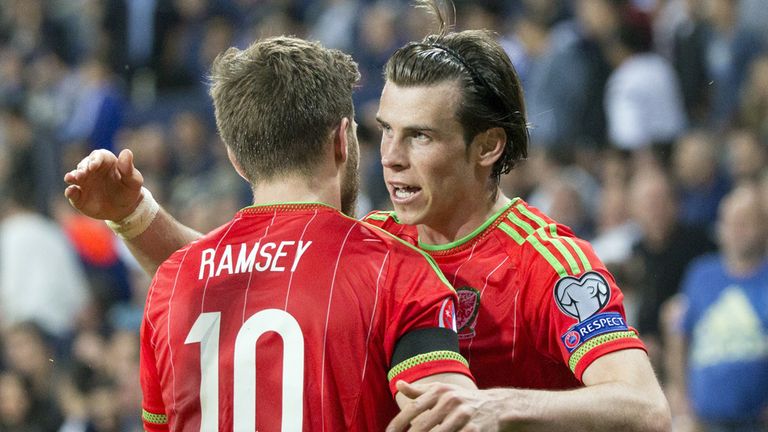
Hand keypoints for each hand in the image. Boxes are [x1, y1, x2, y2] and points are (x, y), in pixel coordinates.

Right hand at [64, 149, 143, 220]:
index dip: (95, 159)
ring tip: (71, 178)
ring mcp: (84, 182)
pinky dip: (70, 191)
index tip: (94, 166)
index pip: (98, 155)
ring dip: (72, 176)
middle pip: (84, 164)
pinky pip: (72, 192)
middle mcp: (92, 170)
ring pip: (74, 176)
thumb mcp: (134, 181)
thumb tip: (127, 152)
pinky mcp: (78, 196)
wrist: (123, 209)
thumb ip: (128, 168)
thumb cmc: (129, 191)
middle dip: (82, 168)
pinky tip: (71, 191)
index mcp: (106, 162)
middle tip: (82, 174)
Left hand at [388, 381, 507, 431]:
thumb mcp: (443, 391)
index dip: (398, 423)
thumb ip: (420, 391)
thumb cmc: (464, 400)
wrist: (498, 406)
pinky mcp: (475, 430)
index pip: (413, 408)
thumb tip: (399, 384)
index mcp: (440, 391)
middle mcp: (451, 401)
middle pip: (423, 425)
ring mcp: (463, 416)